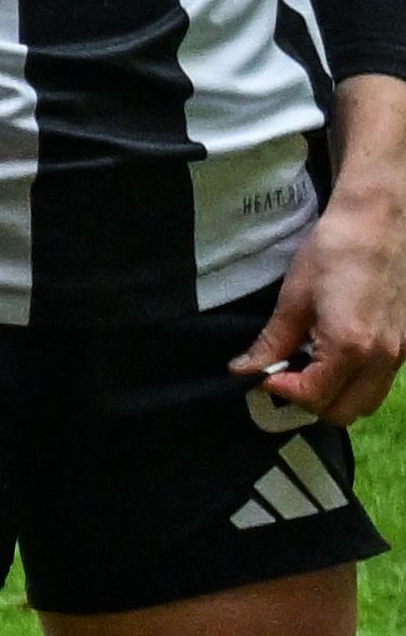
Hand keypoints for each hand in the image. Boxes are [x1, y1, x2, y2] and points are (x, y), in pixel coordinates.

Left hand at [237, 188, 405, 430]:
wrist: (380, 224)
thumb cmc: (333, 253)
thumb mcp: (293, 298)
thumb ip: (272, 342)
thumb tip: (245, 370)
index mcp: (351, 348)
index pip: (314, 397)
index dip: (281, 391)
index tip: (263, 374)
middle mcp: (383, 359)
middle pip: (344, 412)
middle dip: (309, 402)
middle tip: (284, 376)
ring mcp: (401, 355)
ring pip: (366, 401)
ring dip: (335, 396)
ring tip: (307, 367)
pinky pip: (380, 382)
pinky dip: (355, 382)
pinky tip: (332, 356)